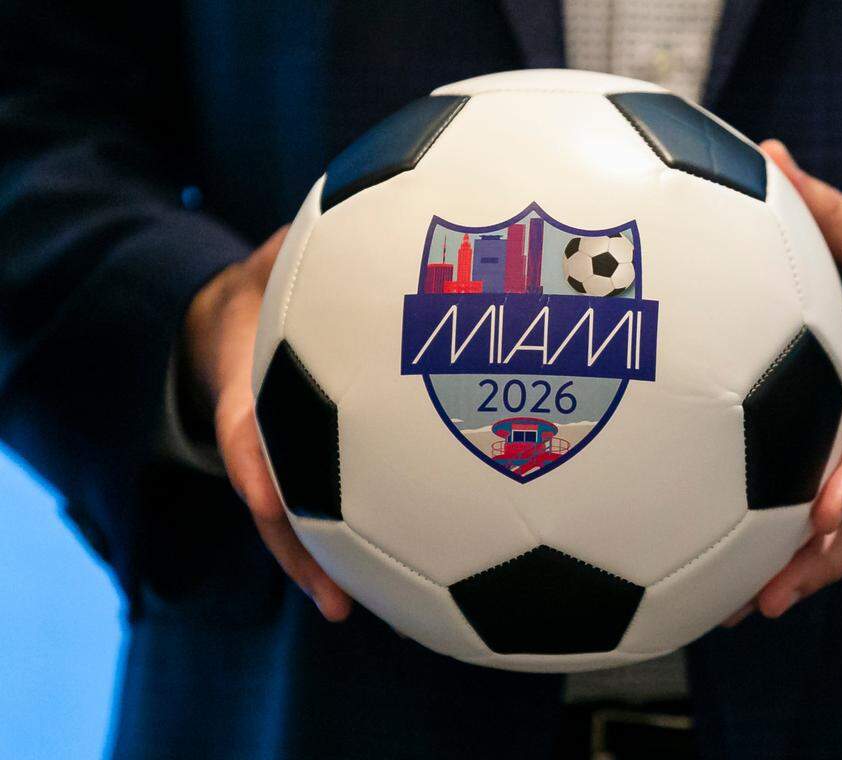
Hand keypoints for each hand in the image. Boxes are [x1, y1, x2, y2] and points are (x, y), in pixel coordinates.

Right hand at [183, 227, 351, 621]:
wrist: (240, 315)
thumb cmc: (271, 279)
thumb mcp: (281, 250)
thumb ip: (312, 240)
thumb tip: (373, 193)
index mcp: (248, 378)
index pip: (243, 428)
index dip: (256, 465)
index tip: (270, 500)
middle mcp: (264, 429)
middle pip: (273, 499)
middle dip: (299, 551)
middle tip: (334, 599)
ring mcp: (288, 452)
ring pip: (305, 515)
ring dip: (333, 562)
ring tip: (373, 610)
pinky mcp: (322, 462)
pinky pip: (344, 499)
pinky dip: (372, 532)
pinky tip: (429, 560)